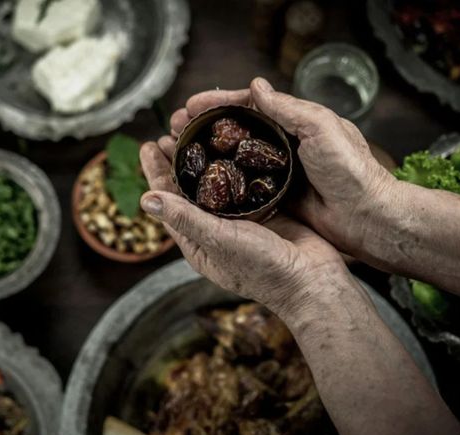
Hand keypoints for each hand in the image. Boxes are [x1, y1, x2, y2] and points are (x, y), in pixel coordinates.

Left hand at [139, 133, 346, 317]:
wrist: (313, 279)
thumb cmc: (262, 268)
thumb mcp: (217, 240)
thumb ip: (183, 217)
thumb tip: (146, 199)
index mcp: (198, 241)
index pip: (170, 202)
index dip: (157, 173)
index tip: (148, 145)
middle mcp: (218, 228)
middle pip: (192, 187)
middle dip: (180, 158)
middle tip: (170, 130)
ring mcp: (243, 218)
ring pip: (220, 181)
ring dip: (209, 155)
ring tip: (198, 129)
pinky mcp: (268, 208)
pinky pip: (248, 180)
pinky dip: (239, 160)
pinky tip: (236, 140)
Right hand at [169, 78, 395, 253]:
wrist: (368, 217)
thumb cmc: (352, 171)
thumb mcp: (321, 129)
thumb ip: (287, 109)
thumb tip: (255, 86)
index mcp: (294, 122)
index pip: (247, 106)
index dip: (216, 104)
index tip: (190, 106)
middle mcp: (282, 145)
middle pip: (234, 131)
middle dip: (202, 128)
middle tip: (174, 129)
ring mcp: (277, 173)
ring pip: (232, 158)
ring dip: (204, 154)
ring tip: (178, 152)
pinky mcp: (275, 198)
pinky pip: (240, 186)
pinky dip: (218, 182)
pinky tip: (198, 184)